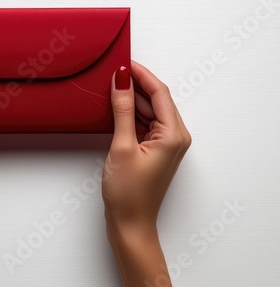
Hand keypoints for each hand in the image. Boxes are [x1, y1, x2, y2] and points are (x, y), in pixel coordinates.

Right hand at [102, 61, 190, 286]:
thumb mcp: (122, 146)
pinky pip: (146, 124)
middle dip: (136, 84)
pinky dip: (132, 114)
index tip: (123, 62)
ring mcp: (166, 144)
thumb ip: (123, 110)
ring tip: (111, 88)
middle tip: (113, 72)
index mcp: (174, 134)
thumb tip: (121, 81)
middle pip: (157, 100)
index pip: (160, 92)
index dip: (141, 74)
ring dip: (133, 99)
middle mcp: (175, 137)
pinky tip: (117, 109)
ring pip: (150, 111)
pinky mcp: (155, 150)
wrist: (130, 224)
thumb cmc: (128, 193)